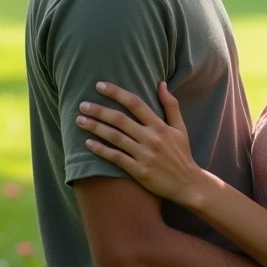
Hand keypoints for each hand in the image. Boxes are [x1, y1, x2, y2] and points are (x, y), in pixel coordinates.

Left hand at [77, 81, 201, 204]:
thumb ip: (170, 105)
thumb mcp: (180, 127)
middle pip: (120, 120)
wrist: (187, 183)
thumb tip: (161, 83)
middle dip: (99, 110)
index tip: (100, 85)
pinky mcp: (139, 171)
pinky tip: (88, 143)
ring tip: (80, 120)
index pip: (135, 103)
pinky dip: (101, 150)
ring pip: (115, 137)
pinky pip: (116, 158)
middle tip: (82, 104)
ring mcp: (144, 155)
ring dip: (95, 128)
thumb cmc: (182, 153)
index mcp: (160, 125)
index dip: (116, 93)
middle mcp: (151, 138)